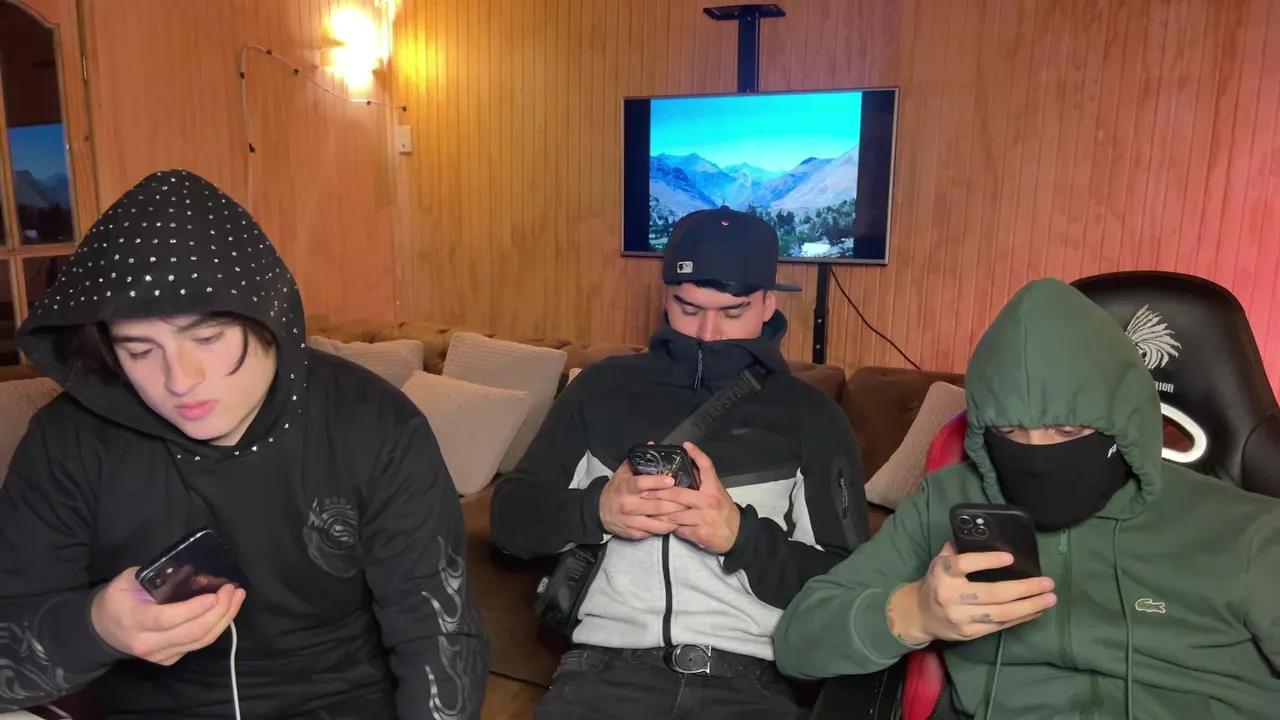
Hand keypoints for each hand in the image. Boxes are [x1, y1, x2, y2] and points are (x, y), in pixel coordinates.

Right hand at [90, 566, 245, 665]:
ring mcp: (159, 655)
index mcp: (134, 619)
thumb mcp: (129, 579)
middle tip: (233, 591)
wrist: (101, 629)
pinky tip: (226, 611)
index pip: (167, 618)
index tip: (215, 595)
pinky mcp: (169, 659)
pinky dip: (216, 628)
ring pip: (200, 642)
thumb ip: (157, 575)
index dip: (194, 609)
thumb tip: (192, 571)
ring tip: (237, 598)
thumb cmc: (117, 598)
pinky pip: (198, 645)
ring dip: (224, 619)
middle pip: (191, 633)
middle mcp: (147, 642)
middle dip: (219, 611)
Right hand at [599, 453, 689, 539]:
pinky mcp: (635, 533)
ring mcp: (632, 521)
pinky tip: (677, 522)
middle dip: (675, 503)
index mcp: (626, 487)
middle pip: (656, 505)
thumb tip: (652, 444)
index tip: (671, 481)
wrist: (600, 512)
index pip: (641, 484)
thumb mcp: (622, 473)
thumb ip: (637, 460)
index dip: (657, 482)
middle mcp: (629, 505)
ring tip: (687, 511)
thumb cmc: (616, 489)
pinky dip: (667, 527)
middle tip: (690, 498)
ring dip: (674, 517)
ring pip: (658, 521)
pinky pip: (655, 531)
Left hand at [643, 442, 740, 553]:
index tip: (686, 444)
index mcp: (714, 488)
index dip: (697, 454)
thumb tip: (686, 468)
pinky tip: (662, 524)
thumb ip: (702, 482)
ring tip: (648, 509)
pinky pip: (679, 528)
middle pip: (679, 493)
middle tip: (644, 491)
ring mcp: (704, 518)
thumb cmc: (724, 511)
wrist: (737, 535)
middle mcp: (709, 501)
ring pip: (675, 513)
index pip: (706, 467)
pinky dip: (670, 526)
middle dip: (659, 493)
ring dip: (661, 512)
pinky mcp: (699, 533)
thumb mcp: (717, 493)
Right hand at [887, 542, 1055, 644]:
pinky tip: (1036, 610)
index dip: (987, 561)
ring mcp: (961, 617)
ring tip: (1049, 598)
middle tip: (1047, 582)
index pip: (965, 564)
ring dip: (1029, 606)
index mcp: (943, 573)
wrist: (918, 614)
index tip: (1010, 557)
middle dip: (1024, 588)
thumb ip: (958, 549)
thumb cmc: (936, 581)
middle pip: (992, 593)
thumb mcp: (940, 561)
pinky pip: (999, 625)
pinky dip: (1021, 618)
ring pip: (1001, 613)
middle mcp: (951, 595)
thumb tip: (984, 534)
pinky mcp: (969, 633)